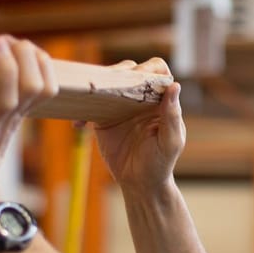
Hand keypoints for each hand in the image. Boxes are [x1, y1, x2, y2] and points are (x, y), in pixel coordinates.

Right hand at [90, 57, 184, 195]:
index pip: (157, 71)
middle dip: (119, 73)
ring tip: (91, 95)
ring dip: (98, 85)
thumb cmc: (160, 164)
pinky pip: (91, 106)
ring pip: (109, 83)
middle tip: (110, 86)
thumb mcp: (169, 142)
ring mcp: (121, 107)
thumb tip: (175, 86)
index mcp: (159, 100)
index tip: (137, 79)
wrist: (139, 184)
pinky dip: (82, 111)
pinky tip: (79, 124)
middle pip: (129, 71)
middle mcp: (141, 98)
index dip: (147, 68)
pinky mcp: (103, 119)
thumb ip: (172, 116)